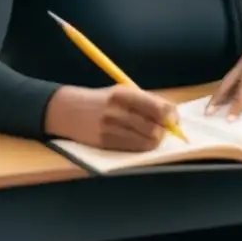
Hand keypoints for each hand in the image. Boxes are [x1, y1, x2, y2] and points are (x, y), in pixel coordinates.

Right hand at [43, 84, 178, 150]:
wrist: (67, 110)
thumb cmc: (102, 100)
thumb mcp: (123, 92)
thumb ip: (147, 102)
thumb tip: (173, 115)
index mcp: (125, 94)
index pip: (159, 108)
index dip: (172, 116)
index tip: (174, 120)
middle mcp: (117, 111)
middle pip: (155, 127)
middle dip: (165, 131)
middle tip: (164, 130)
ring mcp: (110, 129)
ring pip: (147, 141)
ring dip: (154, 140)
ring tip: (152, 135)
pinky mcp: (104, 143)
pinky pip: (133, 148)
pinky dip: (142, 146)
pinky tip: (139, 140)